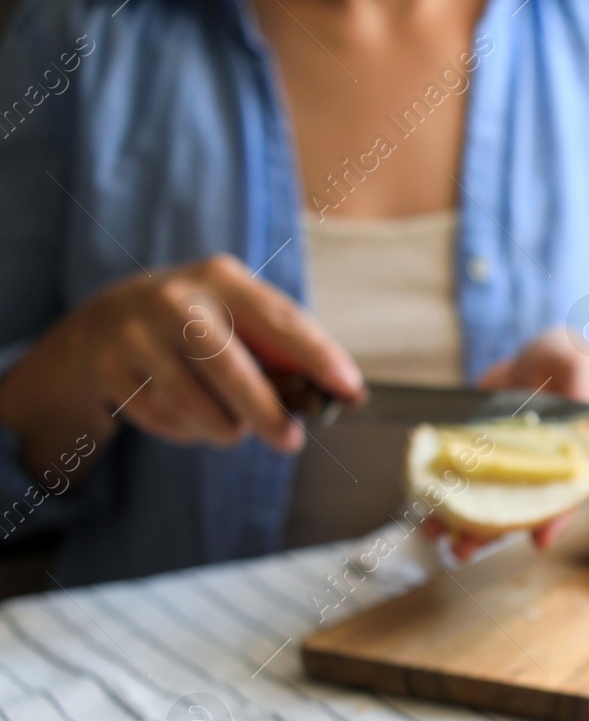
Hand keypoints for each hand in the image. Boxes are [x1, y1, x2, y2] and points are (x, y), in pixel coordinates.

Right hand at [0, 254, 362, 476]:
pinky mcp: (110, 369)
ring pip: (193, 403)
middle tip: (290, 441)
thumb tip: (346, 392)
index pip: (279, 320)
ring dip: (224, 428)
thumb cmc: (199, 326)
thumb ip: (287, 350)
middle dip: (265, 411)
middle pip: (228, 366)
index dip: (317, 357)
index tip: (349, 389)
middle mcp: (176, 300)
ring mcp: (136, 333)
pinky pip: (163, 418)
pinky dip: (188, 431)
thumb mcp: (238, 317)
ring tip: (234, 428)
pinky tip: (190, 417)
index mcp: (223, 279)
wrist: (106, 323)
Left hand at [431, 327, 588, 557]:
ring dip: (456, 522)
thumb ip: (586, 392)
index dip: (553, 522)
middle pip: (513, 511)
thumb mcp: (580, 366)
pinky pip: (455, 474)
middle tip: (463, 552)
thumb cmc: (567, 361)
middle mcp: (533, 471)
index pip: (563, 499)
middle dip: (488, 535)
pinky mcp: (474, 450)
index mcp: (566, 461)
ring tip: (434, 537)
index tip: (539, 542)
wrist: (535, 356)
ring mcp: (502, 464)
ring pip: (481, 500)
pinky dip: (437, 488)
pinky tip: (418, 501)